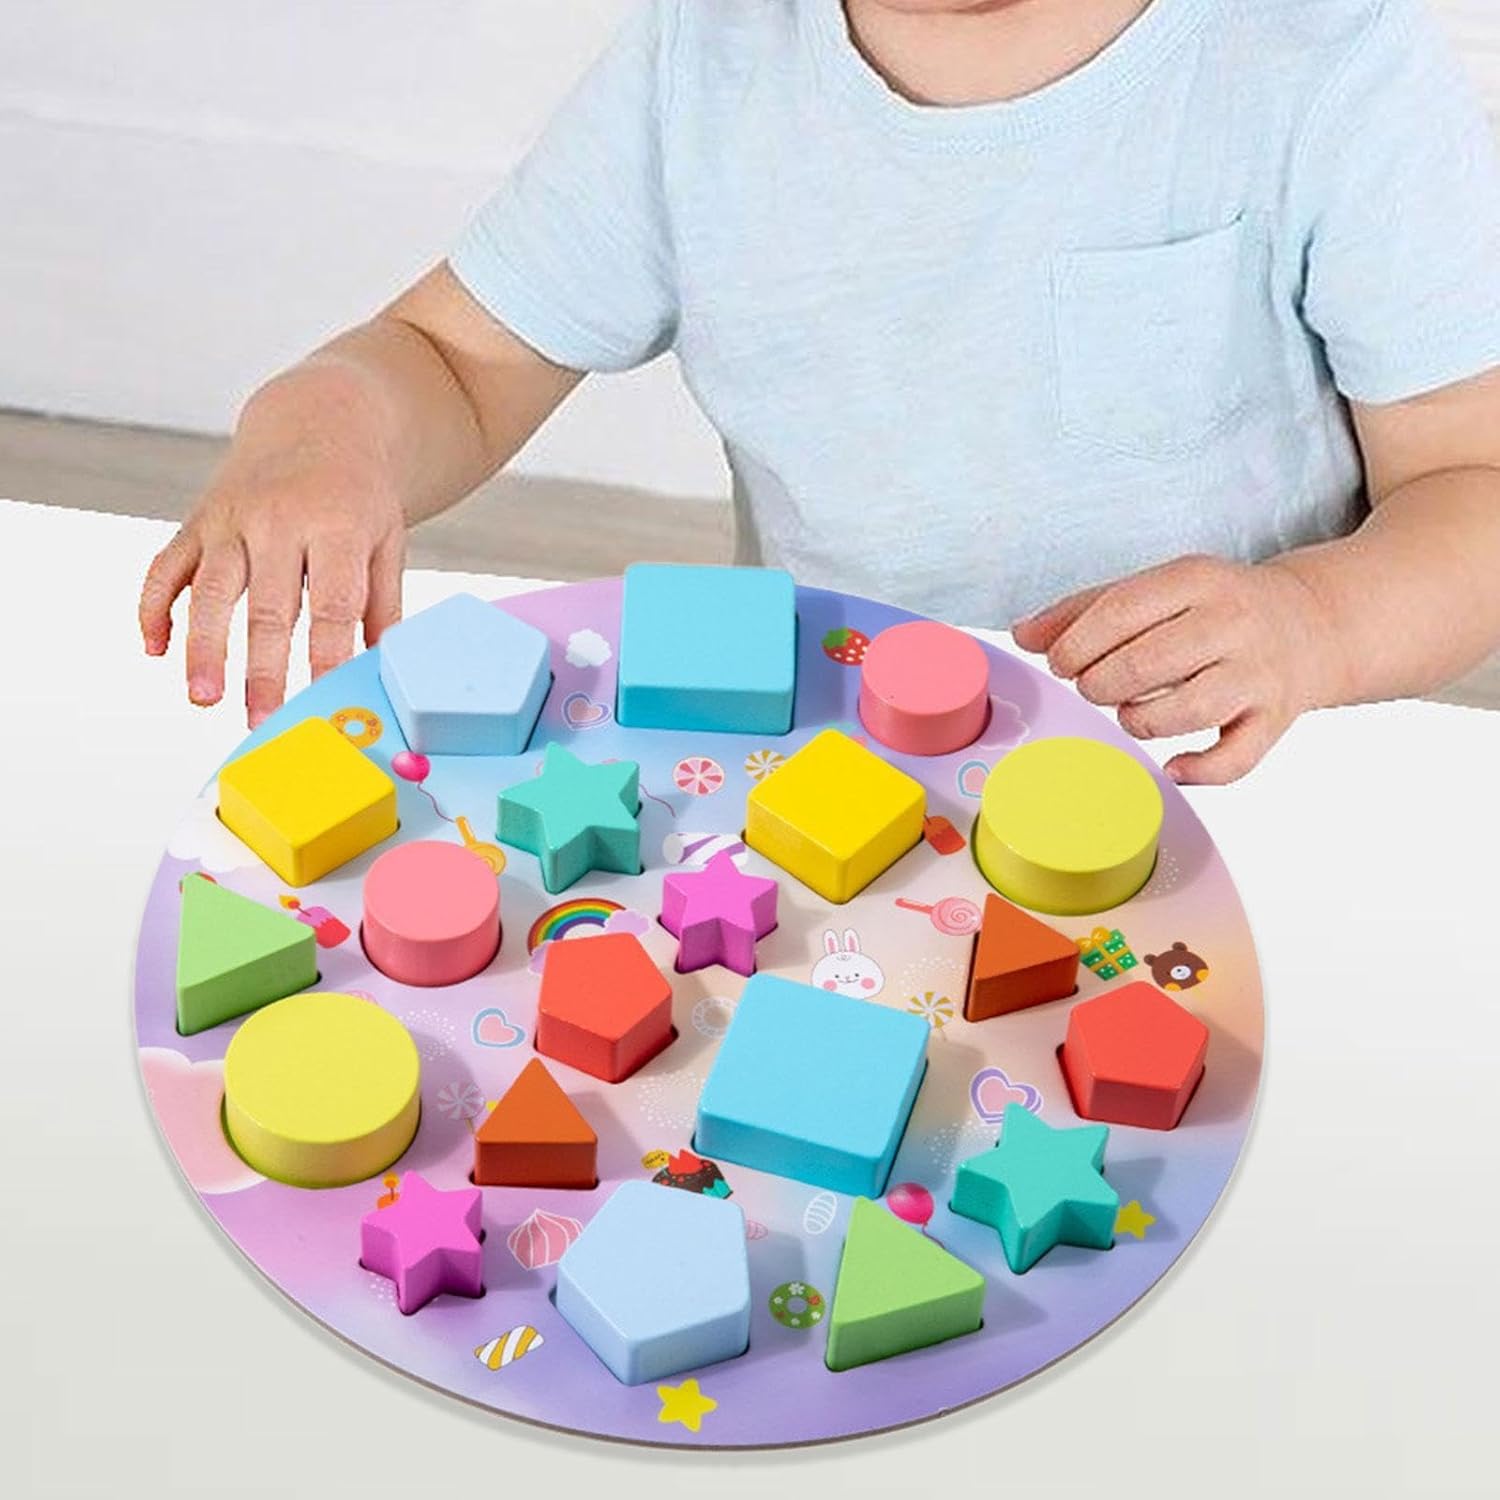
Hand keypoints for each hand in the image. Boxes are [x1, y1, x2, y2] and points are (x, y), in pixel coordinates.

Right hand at [138, 379, 406, 727]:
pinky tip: (155, 649)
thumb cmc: (360, 495)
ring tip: (202, 697)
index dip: (326, 655)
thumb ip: (383, 606)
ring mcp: (232, 518)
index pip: (332, 603)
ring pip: (209, 589)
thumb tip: (379, 671)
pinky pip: (167, 566)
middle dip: (261, 668)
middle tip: (260, 720)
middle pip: (267, 605)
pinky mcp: (199, 519)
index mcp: (336, 526)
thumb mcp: (388, 540)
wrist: (320, 420)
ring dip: (201, 647)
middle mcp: (278, 520)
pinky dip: (155, 607)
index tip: (322, 700)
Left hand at [1012, 555, 1342, 784]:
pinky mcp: (1275, 718)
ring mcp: (1257, 674)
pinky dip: (1197, 770)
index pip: (1119, 613)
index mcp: (1195, 580)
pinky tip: (1172, 765)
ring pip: (1185, 712)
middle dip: (1100, 685)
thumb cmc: (1214, 607)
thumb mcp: (1156, 589)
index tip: (1060, 663)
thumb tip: (1022, 636)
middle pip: (1145, 665)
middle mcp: (1232, 623)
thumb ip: (1085, 609)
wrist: (1310, 623)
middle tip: (1093, 688)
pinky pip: (1234, 759)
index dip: (1075, 646)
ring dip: (1139, 721)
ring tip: (1129, 712)